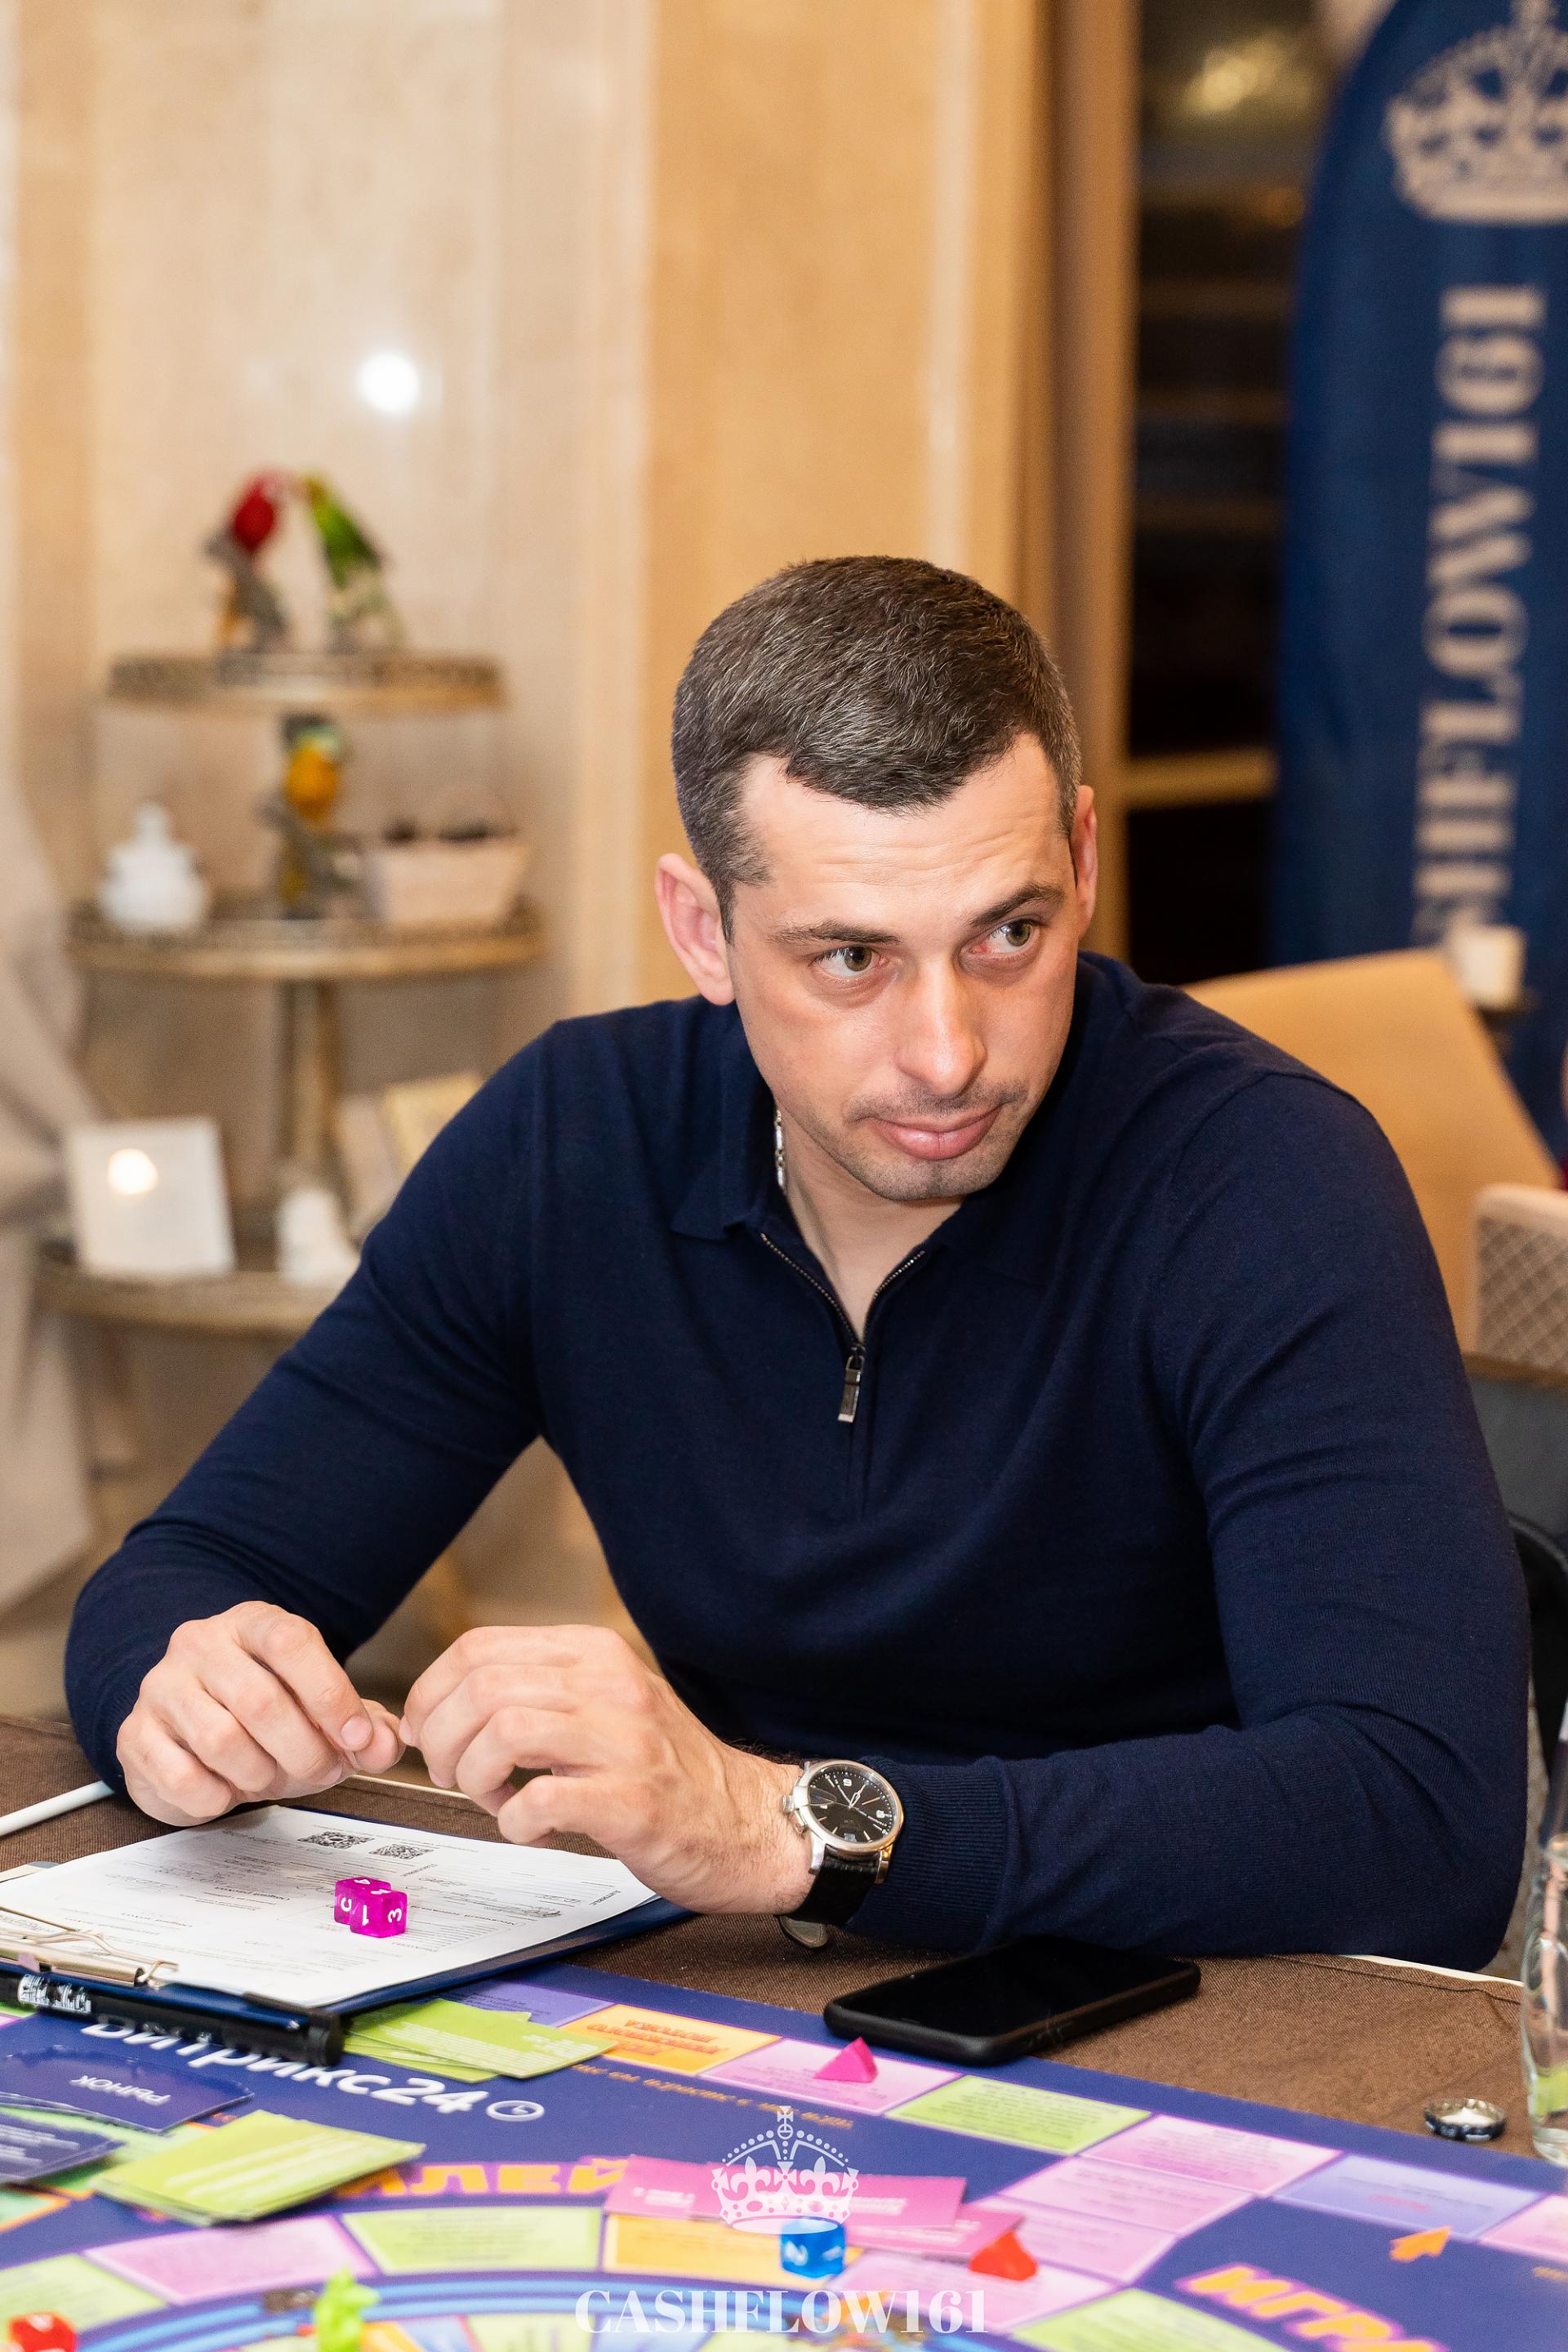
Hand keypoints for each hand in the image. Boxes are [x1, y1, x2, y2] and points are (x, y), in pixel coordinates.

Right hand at [117, 1601, 403, 1825]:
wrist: (189, 1728)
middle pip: (261, 1700)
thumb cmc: (264, 1715)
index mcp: (252, 1622)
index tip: (358, 1738)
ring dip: (261, 1775)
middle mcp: (200, 1644)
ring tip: (270, 1777)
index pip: (290, 1641)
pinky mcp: (134, 1735)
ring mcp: (160, 1687)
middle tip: (322, 1772)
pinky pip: (181, 1777)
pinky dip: (217, 1797)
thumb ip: (364, 1726)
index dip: (331, 1694)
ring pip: (221, 1741)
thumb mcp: (320, 1710)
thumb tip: (385, 1745)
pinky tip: (226, 1788)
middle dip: (305, 1751)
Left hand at [400, 1624, 812, 1914]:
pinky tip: (532, 1829)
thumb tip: (443, 1706)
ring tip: (495, 1799)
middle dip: (443, 1739)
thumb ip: (540, 1691)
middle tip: (454, 1775)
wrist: (750, 1823)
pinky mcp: (632, 1801)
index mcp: (595, 1653)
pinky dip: (515, 1822)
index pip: (480, 1648)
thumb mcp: (606, 1704)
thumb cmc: (667, 1772)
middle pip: (482, 1688)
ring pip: (503, 1732)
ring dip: (476, 1776)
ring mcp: (624, 1741)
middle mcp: (610, 1685)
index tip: (426, 1731)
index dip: (430, 1692)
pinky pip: (540, 1800)